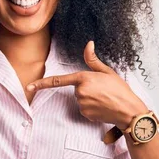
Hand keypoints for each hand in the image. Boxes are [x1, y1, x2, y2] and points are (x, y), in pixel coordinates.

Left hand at [26, 41, 147, 129]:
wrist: (129, 110)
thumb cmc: (120, 90)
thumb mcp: (107, 72)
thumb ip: (93, 60)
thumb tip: (88, 44)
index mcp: (84, 78)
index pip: (58, 80)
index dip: (42, 83)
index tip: (29, 86)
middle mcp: (80, 92)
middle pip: (76, 89)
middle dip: (87, 88)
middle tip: (103, 90)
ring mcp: (82, 104)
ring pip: (80, 99)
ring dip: (90, 98)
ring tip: (105, 98)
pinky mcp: (85, 114)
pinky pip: (84, 108)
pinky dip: (92, 107)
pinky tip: (103, 106)